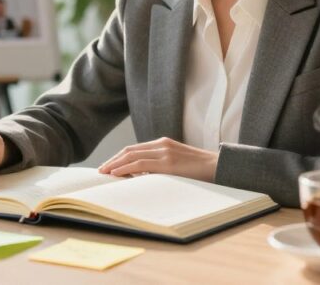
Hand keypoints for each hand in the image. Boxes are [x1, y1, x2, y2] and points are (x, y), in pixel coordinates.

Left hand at [98, 137, 217, 181]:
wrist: (219, 167)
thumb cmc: (199, 170)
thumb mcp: (176, 164)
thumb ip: (160, 166)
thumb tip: (141, 176)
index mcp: (162, 143)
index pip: (134, 149)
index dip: (118, 157)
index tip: (107, 166)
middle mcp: (161, 144)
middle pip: (129, 150)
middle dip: (113, 160)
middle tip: (100, 171)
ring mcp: (165, 152)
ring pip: (132, 156)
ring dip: (115, 164)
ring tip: (104, 173)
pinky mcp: (168, 163)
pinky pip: (141, 164)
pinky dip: (125, 168)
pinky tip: (116, 174)